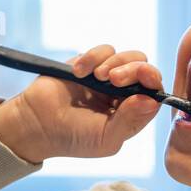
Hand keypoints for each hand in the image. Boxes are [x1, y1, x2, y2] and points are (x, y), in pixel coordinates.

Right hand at [0, 44, 161, 163]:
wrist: (36, 124)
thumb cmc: (73, 139)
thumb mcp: (106, 138)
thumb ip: (130, 121)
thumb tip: (151, 101)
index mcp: (132, 114)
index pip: (154, 93)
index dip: (153, 82)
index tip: (144, 77)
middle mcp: (123, 94)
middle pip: (144, 70)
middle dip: (135, 69)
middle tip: (115, 79)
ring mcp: (106, 78)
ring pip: (127, 56)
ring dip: (115, 62)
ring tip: (98, 77)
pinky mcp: (89, 64)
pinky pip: (103, 51)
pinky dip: (93, 57)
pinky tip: (79, 73)